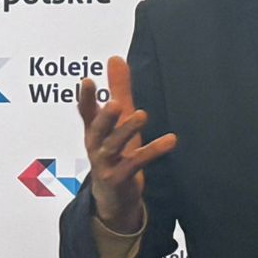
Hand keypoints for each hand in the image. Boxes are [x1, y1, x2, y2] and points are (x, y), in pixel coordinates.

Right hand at [75, 55, 176, 235]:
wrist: (113, 199)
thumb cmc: (116, 153)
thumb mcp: (118, 121)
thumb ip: (118, 89)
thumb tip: (115, 58)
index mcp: (93, 131)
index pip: (86, 112)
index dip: (86, 98)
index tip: (87, 81)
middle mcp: (95, 146)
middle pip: (96, 130)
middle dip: (105, 117)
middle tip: (115, 104)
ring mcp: (104, 164)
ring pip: (113, 146)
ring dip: (126, 130)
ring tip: (142, 115)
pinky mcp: (118, 178)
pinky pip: (135, 163)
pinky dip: (153, 151)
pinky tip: (171, 139)